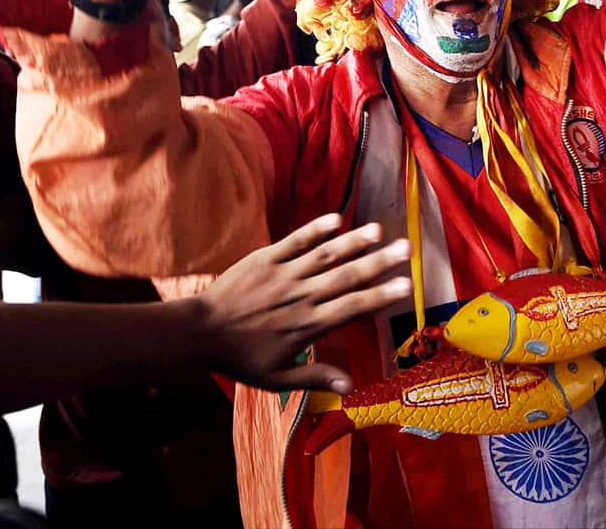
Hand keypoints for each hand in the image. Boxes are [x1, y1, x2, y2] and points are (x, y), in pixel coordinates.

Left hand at [196, 214, 410, 392]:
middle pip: (346, 277)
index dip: (380, 295)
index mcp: (308, 326)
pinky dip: (315, 230)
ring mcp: (284, 274)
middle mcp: (302, 297)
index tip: (407, 285)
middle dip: (378, 263)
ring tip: (378, 230)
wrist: (198, 333)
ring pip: (325, 256)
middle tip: (407, 249)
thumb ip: (315, 378)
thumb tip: (352, 387)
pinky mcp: (266, 258)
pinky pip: (294, 241)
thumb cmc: (240, 358)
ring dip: (352, 242)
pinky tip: (336, 218)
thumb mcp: (276, 378)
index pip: (352, 307)